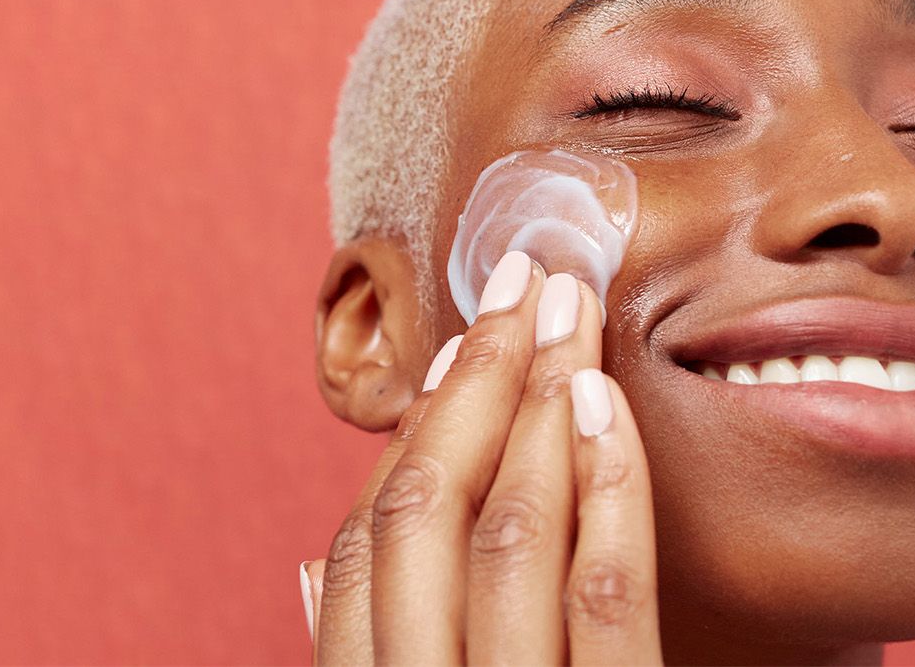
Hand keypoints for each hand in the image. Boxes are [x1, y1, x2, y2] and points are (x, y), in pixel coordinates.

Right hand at [301, 251, 661, 663]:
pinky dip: (606, 484)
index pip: (362, 553)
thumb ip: (363, 651)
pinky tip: (603, 401)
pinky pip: (607, 591)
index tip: (452, 355)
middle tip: (519, 284)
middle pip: (428, 515)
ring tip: (568, 312)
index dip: (407, 440)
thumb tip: (306, 565)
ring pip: (511, 532)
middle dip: (473, 382)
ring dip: (534, 402)